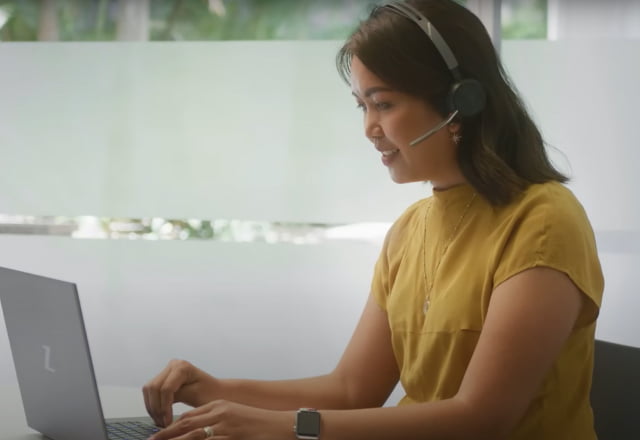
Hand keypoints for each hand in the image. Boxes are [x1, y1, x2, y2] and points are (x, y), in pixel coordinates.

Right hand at [143, 359, 217, 426]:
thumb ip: (177, 396)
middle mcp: (173, 365)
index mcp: (182, 367)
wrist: (217, 392)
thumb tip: (160, 408)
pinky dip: (153, 405)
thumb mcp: (196, 396)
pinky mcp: (164, 379)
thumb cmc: (211, 394)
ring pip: (149, 390)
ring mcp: (168, 371)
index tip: (167, 422)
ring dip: (153, 408)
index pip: (165, 388)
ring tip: (161, 422)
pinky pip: (152, 392)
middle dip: (156, 408)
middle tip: (163, 424)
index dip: (164, 407)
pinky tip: (160, 417)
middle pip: (153, 388)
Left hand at [148, 400, 292, 439]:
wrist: (280, 425)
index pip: (189, 416)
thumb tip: (192, 428)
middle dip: (166, 436)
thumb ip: (214, 418)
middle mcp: (220, 414)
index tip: (157, 436)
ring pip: (193, 437)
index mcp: (219, 406)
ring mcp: (226, 427)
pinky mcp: (232, 438)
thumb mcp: (233, 414)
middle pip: (186, 425)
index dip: (171, 428)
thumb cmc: (257, 422)